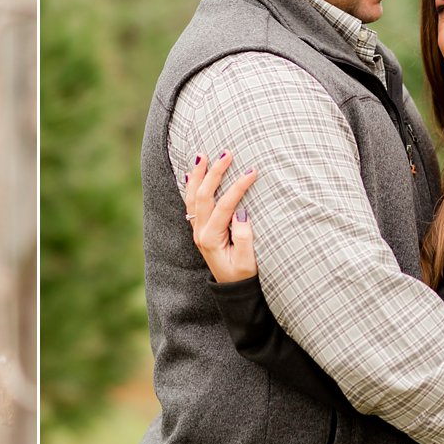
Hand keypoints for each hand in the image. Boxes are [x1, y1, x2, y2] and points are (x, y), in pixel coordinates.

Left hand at [182, 150, 258, 283]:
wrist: (231, 290)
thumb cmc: (243, 276)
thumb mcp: (247, 262)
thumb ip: (244, 238)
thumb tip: (240, 213)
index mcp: (211, 238)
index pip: (224, 205)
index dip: (238, 186)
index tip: (253, 171)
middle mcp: (200, 232)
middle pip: (204, 195)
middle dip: (214, 172)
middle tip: (227, 152)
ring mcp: (197, 230)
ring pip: (193, 197)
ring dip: (198, 175)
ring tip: (202, 154)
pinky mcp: (200, 229)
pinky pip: (192, 203)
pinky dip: (191, 186)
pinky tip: (192, 173)